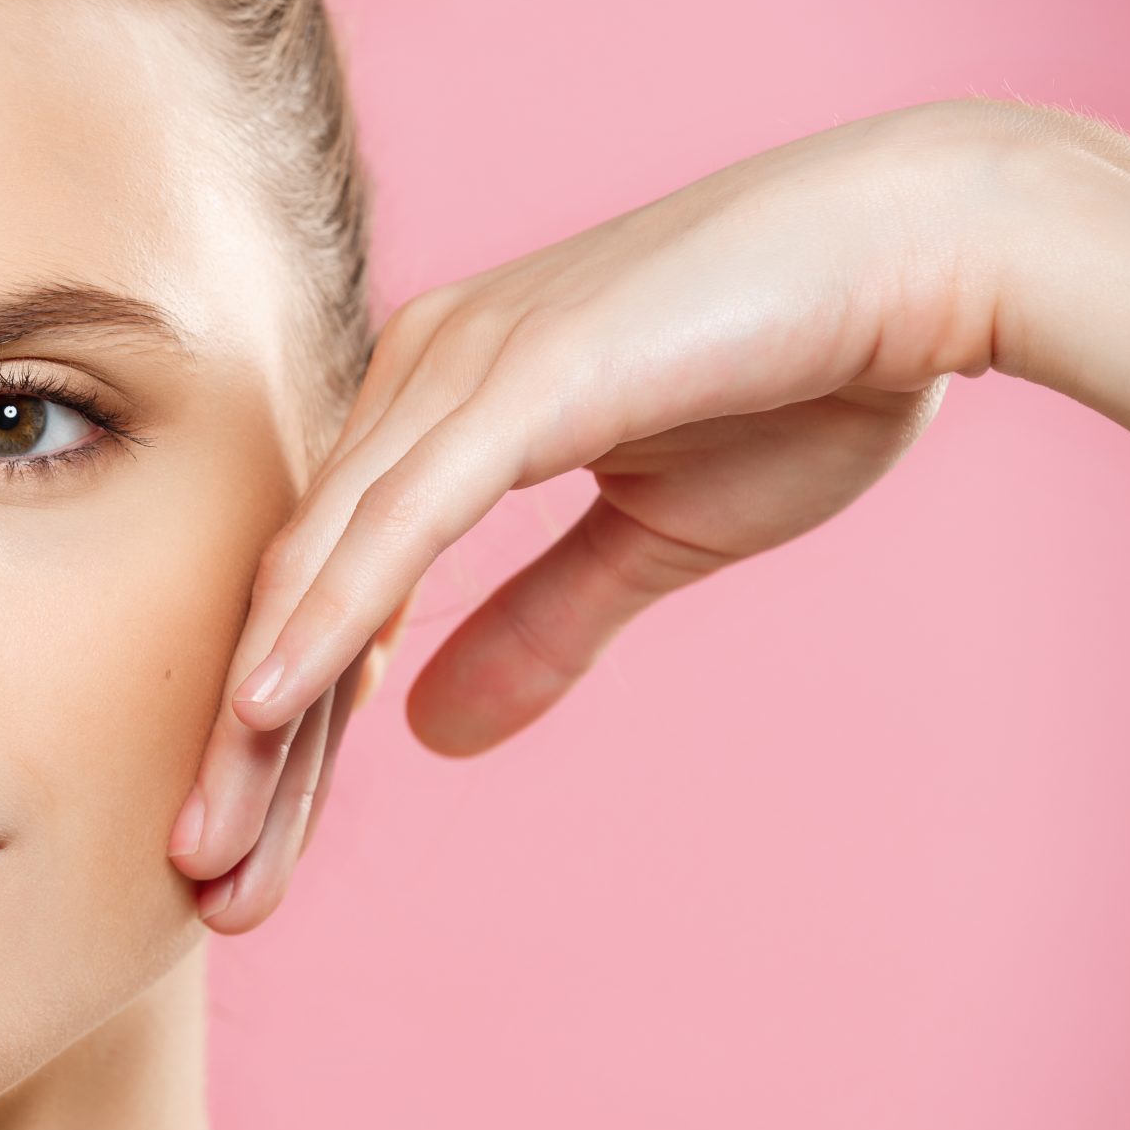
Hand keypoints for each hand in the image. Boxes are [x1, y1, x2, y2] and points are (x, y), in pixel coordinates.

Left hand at [168, 97, 1129, 930]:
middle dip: (249, 748)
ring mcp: (460, 365)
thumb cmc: (800, 377)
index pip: (331, 594)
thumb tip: (430, 734)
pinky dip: (331, 616)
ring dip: (262, 715)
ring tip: (209, 836)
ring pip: (325, 566)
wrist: (928, 253)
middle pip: (298, 589)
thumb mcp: (652, 540)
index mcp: (438, 408)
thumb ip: (538, 625)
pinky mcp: (521, 375)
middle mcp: (419, 374)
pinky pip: (400, 519)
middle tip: (202, 876)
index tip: (251, 850)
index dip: (288, 733)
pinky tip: (268, 708)